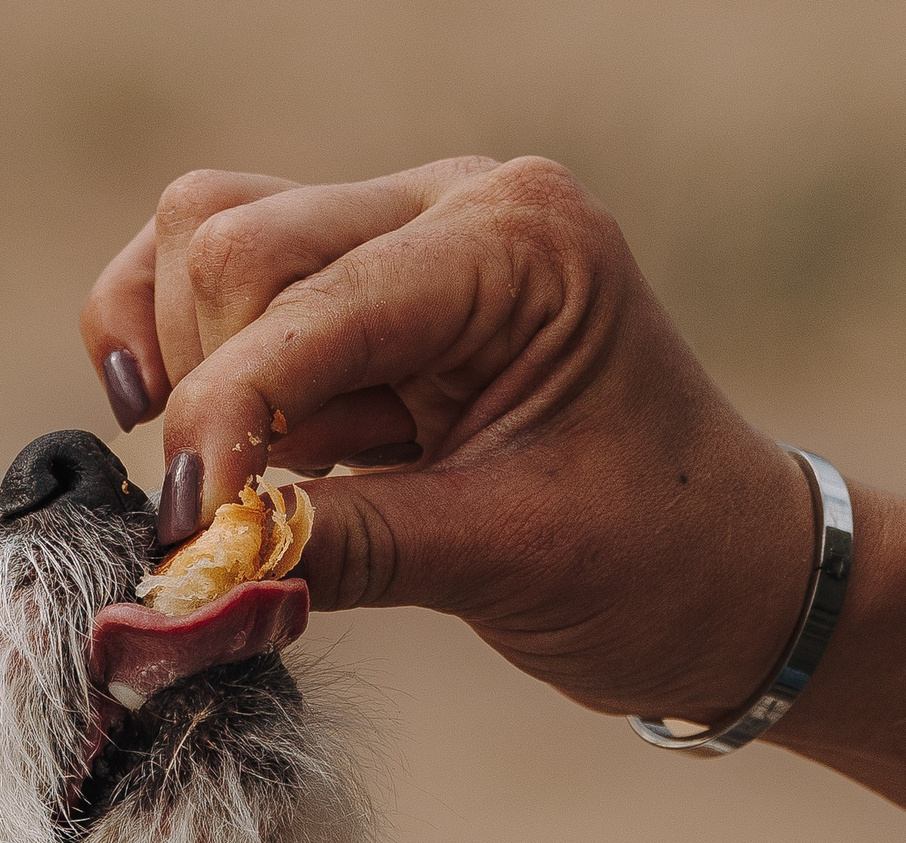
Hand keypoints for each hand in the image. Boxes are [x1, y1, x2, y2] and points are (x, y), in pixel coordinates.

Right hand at [81, 156, 816, 724]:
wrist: (725, 576)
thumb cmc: (652, 560)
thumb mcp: (502, 560)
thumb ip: (341, 548)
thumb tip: (192, 569)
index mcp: (515, 244)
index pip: (301, 302)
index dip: (221, 419)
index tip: (184, 531)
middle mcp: (452, 204)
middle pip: (231, 242)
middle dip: (207, 386)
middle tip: (230, 513)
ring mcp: (402, 232)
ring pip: (205, 239)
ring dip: (186, 361)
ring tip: (240, 473)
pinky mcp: (361, 287)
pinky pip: (217, 279)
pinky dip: (180, 352)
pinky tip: (206, 441)